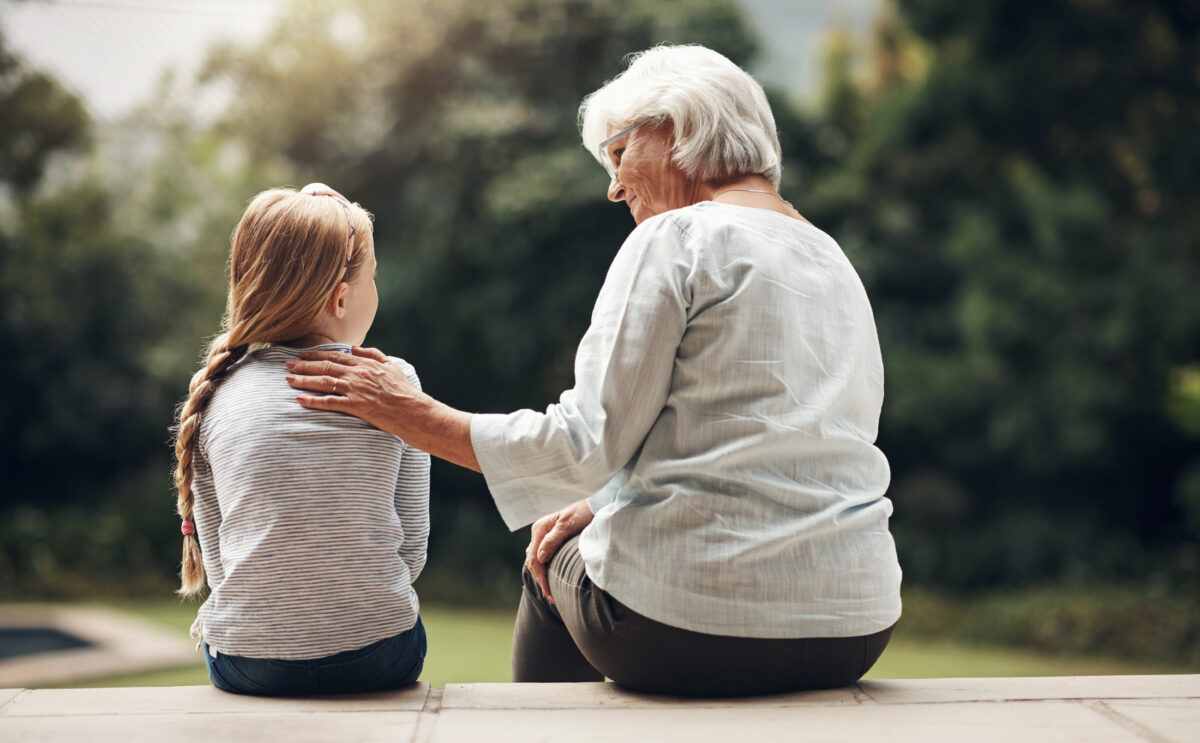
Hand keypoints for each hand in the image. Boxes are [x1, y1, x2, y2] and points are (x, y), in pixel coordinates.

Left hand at [285, 346, 416, 431]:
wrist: (413, 410)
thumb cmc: (405, 391)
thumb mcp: (392, 367)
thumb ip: (373, 355)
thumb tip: (355, 348)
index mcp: (365, 364)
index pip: (335, 356)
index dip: (316, 355)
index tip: (302, 355)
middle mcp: (357, 374)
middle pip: (324, 366)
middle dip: (303, 365)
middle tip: (287, 365)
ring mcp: (355, 389)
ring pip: (323, 382)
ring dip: (303, 380)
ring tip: (288, 380)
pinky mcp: (355, 405)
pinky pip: (328, 402)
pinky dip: (312, 400)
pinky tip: (299, 399)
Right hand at [525, 499, 593, 604]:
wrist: (595, 505)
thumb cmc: (583, 512)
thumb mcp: (568, 525)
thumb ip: (553, 540)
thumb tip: (540, 559)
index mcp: (540, 529)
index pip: (534, 558)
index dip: (540, 576)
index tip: (549, 591)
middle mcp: (539, 533)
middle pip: (533, 561)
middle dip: (541, 580)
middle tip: (551, 597)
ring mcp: (544, 538)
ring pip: (537, 562)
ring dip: (542, 577)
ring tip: (550, 594)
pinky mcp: (552, 542)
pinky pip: (544, 559)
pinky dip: (546, 571)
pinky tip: (551, 581)